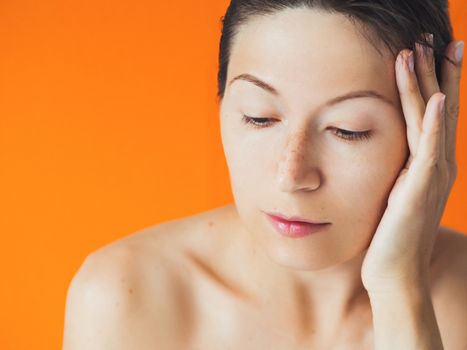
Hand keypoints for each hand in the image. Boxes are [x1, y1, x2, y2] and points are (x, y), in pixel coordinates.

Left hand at [360, 34, 463, 293]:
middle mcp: (436, 166)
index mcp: (427, 165)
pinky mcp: (419, 191)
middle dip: (437, 71)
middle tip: (435, 37)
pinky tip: (438, 99)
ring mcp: (431, 177)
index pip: (433, 115)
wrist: (394, 273)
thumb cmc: (388, 236)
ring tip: (422, 50)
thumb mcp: (392, 195)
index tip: (429, 51)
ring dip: (428, 84)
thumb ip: (393, 173)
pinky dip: (436, 124)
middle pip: (439, 109)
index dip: (434, 82)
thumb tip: (380, 155)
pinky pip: (430, 151)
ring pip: (431, 121)